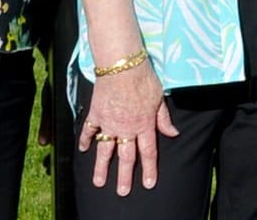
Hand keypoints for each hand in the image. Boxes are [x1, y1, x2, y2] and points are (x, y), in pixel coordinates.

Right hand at [81, 61, 178, 194]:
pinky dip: (85, 139)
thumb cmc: (144, 77)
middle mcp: (126, 128)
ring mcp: (109, 122)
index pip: (148, 152)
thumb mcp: (159, 98)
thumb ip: (164, 119)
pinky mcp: (96, 113)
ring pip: (105, 149)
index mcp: (144, 124)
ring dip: (102, 167)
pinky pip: (89, 130)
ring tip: (99, 182)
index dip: (148, 169)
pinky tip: (83, 149)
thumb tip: (173, 134)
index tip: (147, 183)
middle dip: (124, 176)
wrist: (122, 64)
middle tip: (122, 191)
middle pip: (125, 157)